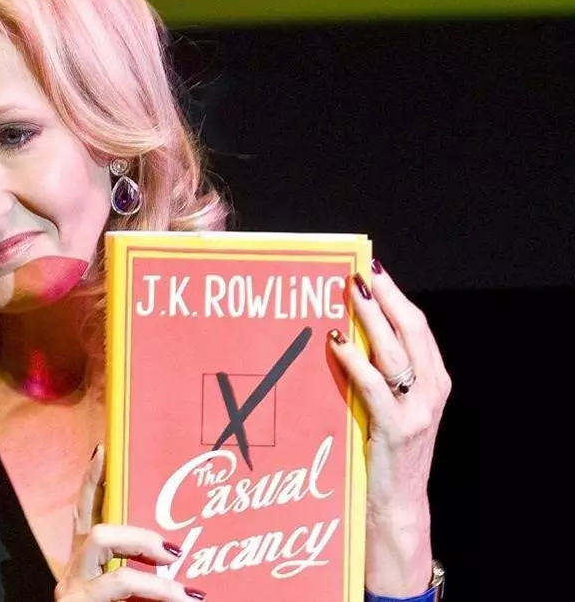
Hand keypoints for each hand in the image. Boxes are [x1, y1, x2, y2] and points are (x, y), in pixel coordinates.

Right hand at [54, 444, 206, 601]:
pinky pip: (122, 581)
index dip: (93, 481)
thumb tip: (181, 560)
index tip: (103, 450)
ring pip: (102, 540)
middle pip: (94, 525)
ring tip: (181, 576)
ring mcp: (74, 588)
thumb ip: (141, 574)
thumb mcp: (126, 594)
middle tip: (174, 549)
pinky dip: (158, 590)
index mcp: (85, 563)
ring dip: (145, 551)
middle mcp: (75, 571)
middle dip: (136, 530)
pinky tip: (184, 598)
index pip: (86, 513)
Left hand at [326, 260, 450, 595]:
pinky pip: (373, 386)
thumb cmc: (384, 451)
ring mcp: (417, 410)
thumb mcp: (389, 404)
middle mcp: (432, 390)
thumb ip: (379, 373)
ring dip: (369, 319)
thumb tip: (346, 330)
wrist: (396, 504)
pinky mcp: (396, 429)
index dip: (395, 294)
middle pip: (410, 330)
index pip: (417, 325)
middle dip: (384, 297)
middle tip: (358, 271)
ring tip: (348, 294)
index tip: (372, 266)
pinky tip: (335, 342)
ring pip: (394, 352)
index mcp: (434, 379)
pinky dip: (354, 361)